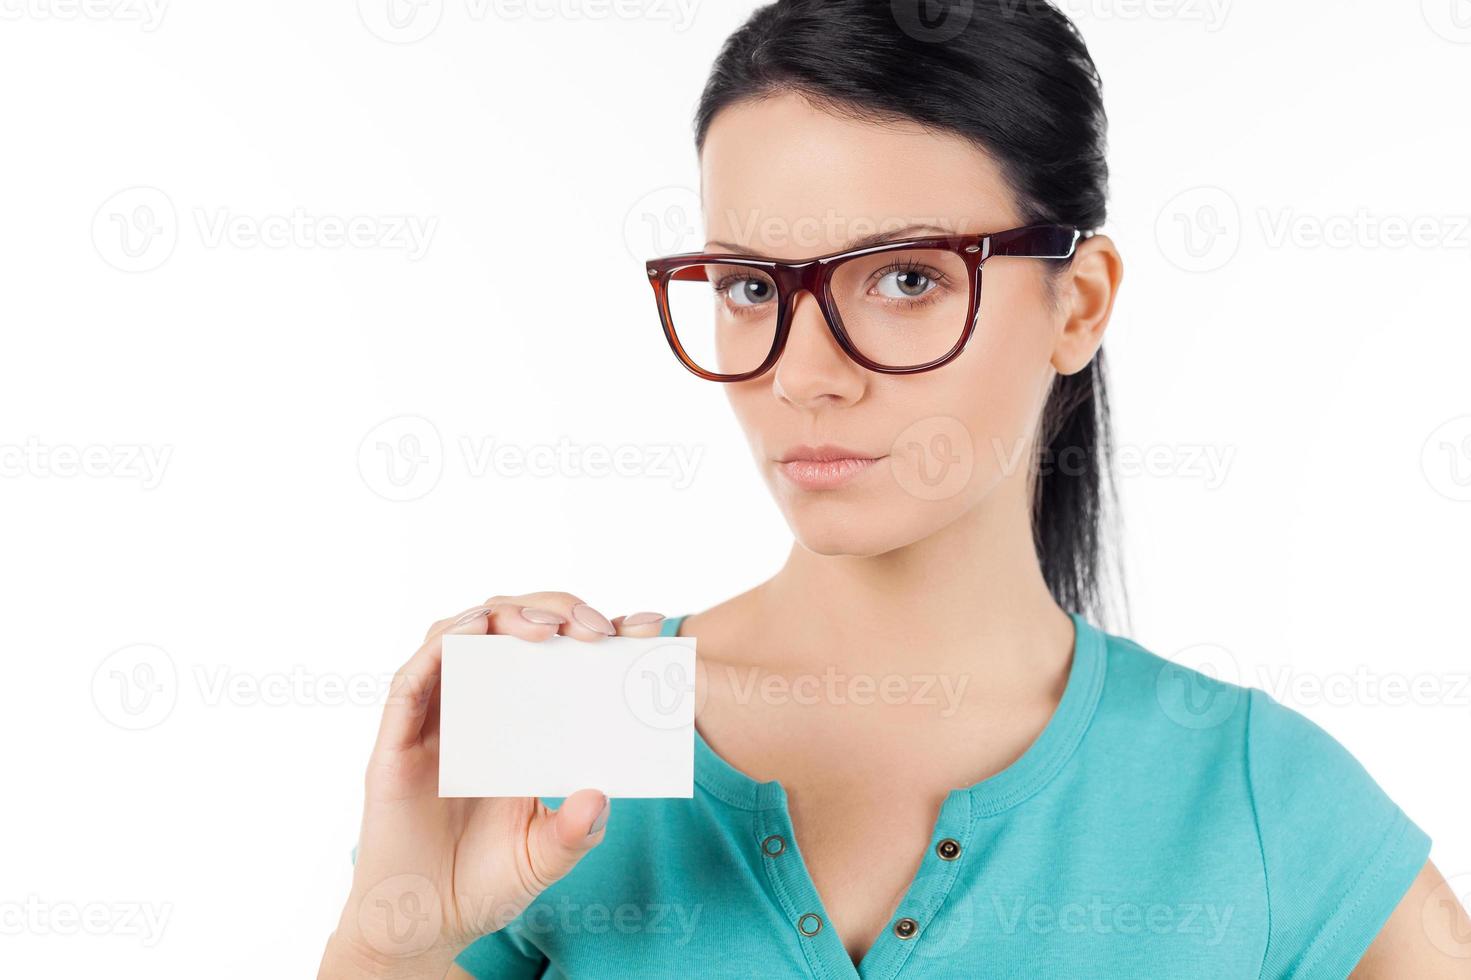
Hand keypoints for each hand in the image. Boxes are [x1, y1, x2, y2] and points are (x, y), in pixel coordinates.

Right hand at [318, 593, 666, 978]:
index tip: (638, 628)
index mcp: (521, 725)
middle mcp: (479, 709)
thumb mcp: (544, 858)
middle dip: (553, 611)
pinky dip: (442, 647)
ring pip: (459, 636)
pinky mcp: (396, 740)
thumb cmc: (484, 883)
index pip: (558, 657)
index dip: (594, 632)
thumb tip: (598, 798)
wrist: (423, 924)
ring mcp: (435, 721)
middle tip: (592, 629)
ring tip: (545, 628)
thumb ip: (575, 833)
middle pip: (509, 628)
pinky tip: (473, 633)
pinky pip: (412, 679)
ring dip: (502, 617)